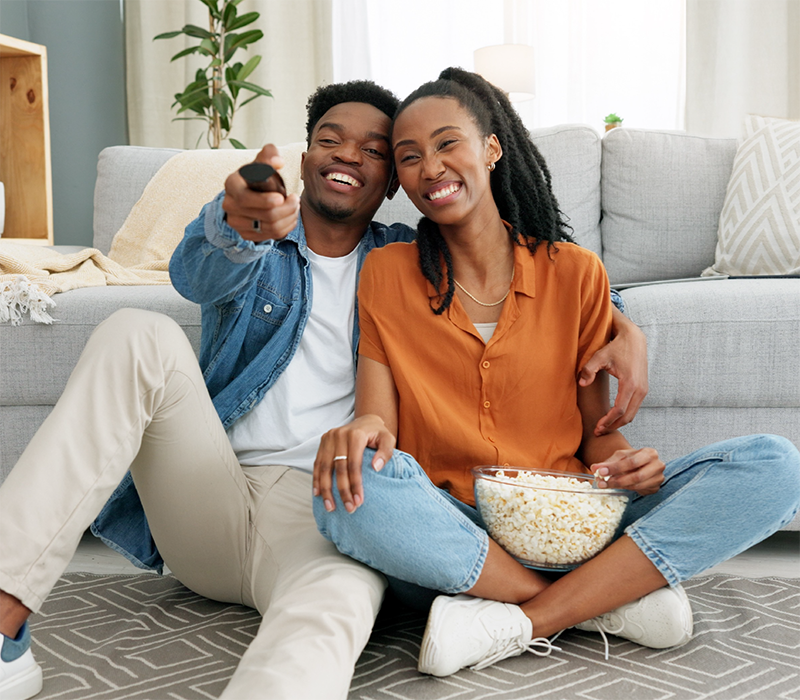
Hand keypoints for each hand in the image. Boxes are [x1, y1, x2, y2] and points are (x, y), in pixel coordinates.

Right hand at [222, 144, 299, 241]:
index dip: (264, 200)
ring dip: (289, 218)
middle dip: (286, 209)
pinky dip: (286, 227)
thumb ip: (269, 155)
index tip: (281, 197)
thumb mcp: (261, 161)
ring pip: (270, 227)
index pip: (245, 198)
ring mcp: (236, 222)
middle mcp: (229, 205)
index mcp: (231, 184)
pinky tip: (290, 217)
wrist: (248, 193)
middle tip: (296, 200)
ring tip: (295, 207)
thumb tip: (278, 162)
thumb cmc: (256, 175)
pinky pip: (271, 236)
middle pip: (264, 215)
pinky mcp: (246, 234)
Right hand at [313, 414, 395, 513]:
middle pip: (338, 468)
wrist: (366, 421)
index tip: (358, 501)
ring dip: (326, 489)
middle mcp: (339, 435)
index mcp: (355, 435)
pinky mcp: (323, 442)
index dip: (355, 484)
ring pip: (324, 468)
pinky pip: (317, 463)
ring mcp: (329, 438)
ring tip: (330, 507)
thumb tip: (376, 467)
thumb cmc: (378, 433)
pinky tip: (318, 494)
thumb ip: (386, 452)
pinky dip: (317, 479)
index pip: (354, 464)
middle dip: (342, 491)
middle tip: (348, 508)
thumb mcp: (388, 439)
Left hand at [579, 311, 647, 435]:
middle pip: (627, 416)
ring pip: (632, 414)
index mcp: (630, 384)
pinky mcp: (644, 389)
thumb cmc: (616, 347)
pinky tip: (612, 417)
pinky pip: (634, 408)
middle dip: (613, 426)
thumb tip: (581, 383)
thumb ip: (589, 370)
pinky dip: (624, 415)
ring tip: (603, 427)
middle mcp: (640, 389)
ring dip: (619, 422)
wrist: (634, 339)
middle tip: (598, 432)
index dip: (608, 421)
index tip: (597, 428)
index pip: (619, 410)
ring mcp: (644, 390)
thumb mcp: (599, 356)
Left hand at [590, 447, 663, 494]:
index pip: (631, 462)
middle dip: (617, 480)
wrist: (643, 466)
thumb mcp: (619, 457)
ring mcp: (659, 477)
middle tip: (602, 483)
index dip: (615, 468)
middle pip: (636, 476)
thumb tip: (594, 468)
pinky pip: (640, 490)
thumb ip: (607, 463)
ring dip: (620, 486)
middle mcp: (657, 465)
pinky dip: (627, 489)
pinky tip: (618, 487)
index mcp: (649, 453)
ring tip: (606, 485)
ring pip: (637, 485)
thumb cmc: (631, 460)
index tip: (601, 472)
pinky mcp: (656, 487)